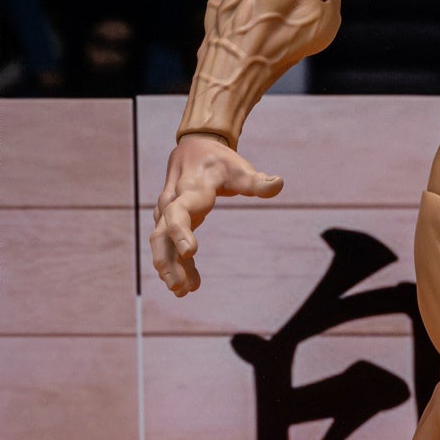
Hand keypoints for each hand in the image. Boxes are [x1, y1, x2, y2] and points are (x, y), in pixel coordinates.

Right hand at [150, 133, 282, 296]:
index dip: (181, 233)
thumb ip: (256, 181)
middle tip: (180, 286)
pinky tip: (186, 285)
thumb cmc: (220, 161)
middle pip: (161, 234)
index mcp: (190, 189)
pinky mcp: (168, 221)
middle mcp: (172, 202)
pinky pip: (167, 245)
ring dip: (169, 267)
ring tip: (182, 291)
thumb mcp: (239, 168)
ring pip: (160, 243)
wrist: (195, 148)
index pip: (179, 212)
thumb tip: (279, 183)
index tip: (191, 253)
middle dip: (168, 261)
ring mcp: (167, 212)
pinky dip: (175, 264)